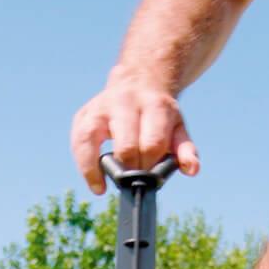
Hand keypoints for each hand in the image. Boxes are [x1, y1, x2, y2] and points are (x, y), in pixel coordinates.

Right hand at [70, 70, 201, 194]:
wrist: (140, 82)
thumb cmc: (160, 115)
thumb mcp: (178, 128)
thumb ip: (185, 150)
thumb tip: (191, 170)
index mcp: (154, 106)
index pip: (152, 145)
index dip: (151, 167)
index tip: (150, 177)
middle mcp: (125, 102)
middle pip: (125, 145)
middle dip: (130, 169)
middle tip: (133, 178)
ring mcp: (102, 106)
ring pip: (91, 139)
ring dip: (97, 168)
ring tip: (102, 186)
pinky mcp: (84, 114)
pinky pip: (77, 141)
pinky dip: (83, 164)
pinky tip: (95, 181)